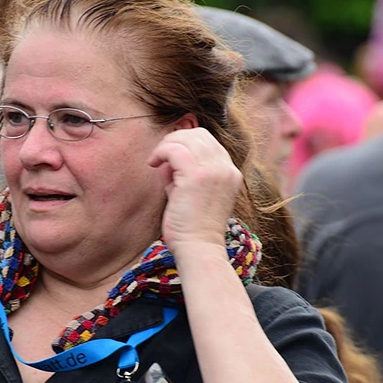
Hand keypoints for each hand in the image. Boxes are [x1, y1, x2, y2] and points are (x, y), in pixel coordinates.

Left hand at [147, 127, 242, 252]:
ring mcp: (213, 171)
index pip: (209, 142)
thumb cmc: (193, 228)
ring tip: (155, 160)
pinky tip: (153, 163)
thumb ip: (184, 174)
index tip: (169, 154)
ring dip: (166, 145)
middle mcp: (225, 168)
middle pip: (199, 134)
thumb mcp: (194, 195)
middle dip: (175, 139)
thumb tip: (166, 160)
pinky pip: (175, 149)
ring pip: (186, 138)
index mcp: (230, 173)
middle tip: (159, 155)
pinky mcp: (196, 176)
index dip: (186, 141)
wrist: (199, 248)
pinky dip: (160, 152)